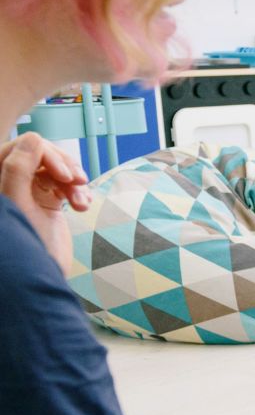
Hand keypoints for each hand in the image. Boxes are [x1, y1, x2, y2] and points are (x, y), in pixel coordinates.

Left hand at [0, 133, 90, 272]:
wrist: (42, 277)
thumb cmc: (26, 246)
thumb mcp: (18, 204)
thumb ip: (19, 168)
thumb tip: (34, 137)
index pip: (19, 148)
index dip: (45, 155)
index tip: (65, 174)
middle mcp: (10, 183)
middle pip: (39, 155)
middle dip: (63, 166)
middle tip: (79, 180)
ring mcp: (29, 192)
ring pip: (55, 168)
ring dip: (74, 181)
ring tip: (82, 202)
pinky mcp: (46, 202)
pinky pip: (64, 183)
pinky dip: (78, 191)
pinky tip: (83, 206)